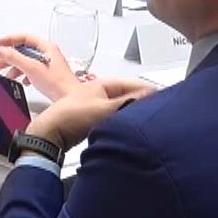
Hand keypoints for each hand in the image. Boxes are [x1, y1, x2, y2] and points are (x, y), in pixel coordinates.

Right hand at [0, 33, 82, 100]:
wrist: (71, 100)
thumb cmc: (58, 84)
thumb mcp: (32, 68)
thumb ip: (14, 57)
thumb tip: (2, 50)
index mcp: (46, 48)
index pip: (25, 37)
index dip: (10, 39)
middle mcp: (48, 54)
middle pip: (24, 49)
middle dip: (9, 56)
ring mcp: (49, 64)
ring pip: (27, 61)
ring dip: (15, 66)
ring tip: (7, 74)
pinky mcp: (49, 75)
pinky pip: (32, 70)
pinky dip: (24, 74)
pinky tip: (22, 80)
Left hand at [26, 77, 156, 150]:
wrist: (52, 134)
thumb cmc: (73, 116)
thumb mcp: (106, 108)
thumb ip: (130, 102)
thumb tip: (151, 97)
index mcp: (104, 83)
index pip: (134, 84)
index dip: (150, 91)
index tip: (165, 99)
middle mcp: (101, 92)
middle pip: (129, 96)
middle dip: (143, 103)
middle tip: (158, 112)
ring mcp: (97, 106)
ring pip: (122, 108)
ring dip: (132, 114)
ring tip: (146, 122)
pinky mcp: (94, 119)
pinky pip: (115, 118)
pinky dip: (123, 122)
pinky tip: (130, 129)